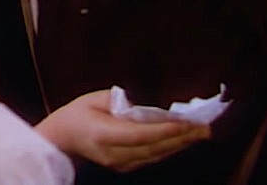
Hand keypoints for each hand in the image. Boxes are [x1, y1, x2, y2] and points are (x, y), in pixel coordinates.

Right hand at [34, 90, 210, 172]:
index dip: (167, 129)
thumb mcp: (95, 98)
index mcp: (104, 135)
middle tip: (206, 127)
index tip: (188, 121)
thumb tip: (147, 104)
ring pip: (156, 155)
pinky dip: (169, 148)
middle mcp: (115, 154)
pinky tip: (183, 140)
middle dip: (182, 138)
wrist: (60, 139)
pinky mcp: (124, 167)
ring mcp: (120, 164)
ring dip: (180, 144)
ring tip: (200, 133)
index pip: (142, 134)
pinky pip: (152, 158)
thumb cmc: (77, 113)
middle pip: (154, 148)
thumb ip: (121, 101)